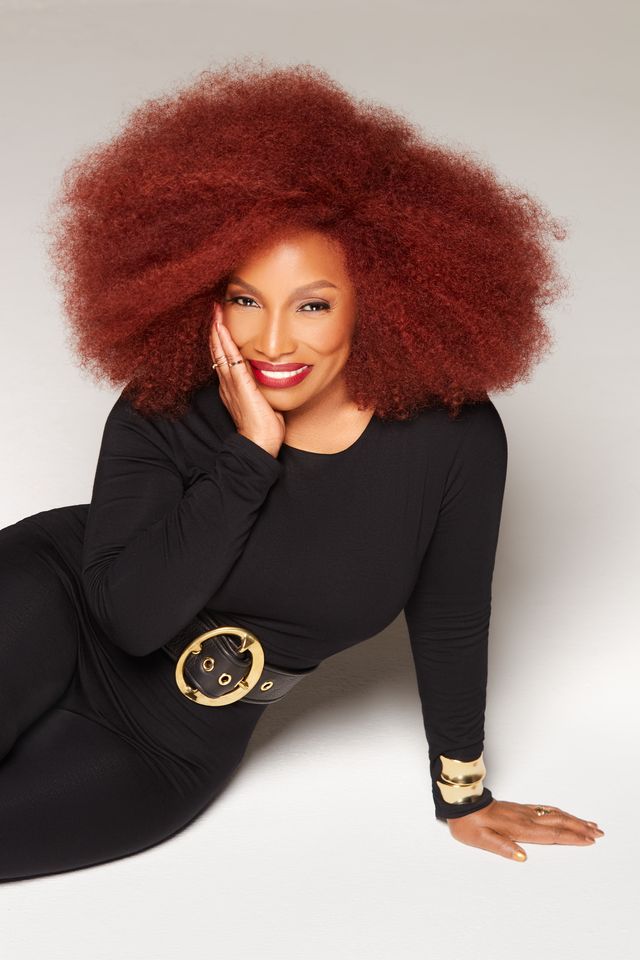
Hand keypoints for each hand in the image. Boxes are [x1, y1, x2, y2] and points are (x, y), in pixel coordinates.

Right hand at [209, 302, 285, 457]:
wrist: (260, 443)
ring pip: (220, 352)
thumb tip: (275, 378)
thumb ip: (264, 388)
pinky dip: (224, 343)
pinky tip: (222, 328)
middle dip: (216, 330)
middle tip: (215, 310)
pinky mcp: (240, 385)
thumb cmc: (264, 427)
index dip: (222, 341)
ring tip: (215, 312)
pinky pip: (230, 359)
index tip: (222, 323)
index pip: (225, 358)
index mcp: (233, 387)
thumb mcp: (264, 401)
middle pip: (218, 351)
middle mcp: (228, 383)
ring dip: (218, 330)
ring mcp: (232, 384)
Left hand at [446, 799, 604, 860]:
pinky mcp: (519, 809)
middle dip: (580, 828)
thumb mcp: (481, 840)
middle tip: (599, 832)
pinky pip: (545, 809)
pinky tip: (565, 815)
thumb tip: (522, 857)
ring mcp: (523, 812)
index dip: (572, 837)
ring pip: (554, 814)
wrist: (461, 803)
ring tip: (589, 824)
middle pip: (558, 822)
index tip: (589, 840)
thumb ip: (502, 848)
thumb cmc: (469, 824)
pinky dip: (560, 812)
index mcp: (518, 829)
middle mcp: (525, 818)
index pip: (551, 834)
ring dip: (573, 819)